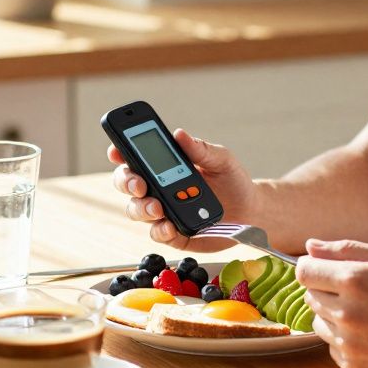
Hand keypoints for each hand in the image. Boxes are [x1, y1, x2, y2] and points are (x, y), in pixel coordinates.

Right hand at [107, 128, 258, 251]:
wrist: (251, 209)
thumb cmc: (233, 179)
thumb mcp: (221, 159)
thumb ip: (201, 148)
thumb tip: (180, 134)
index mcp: (165, 166)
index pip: (134, 157)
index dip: (120, 153)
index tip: (116, 151)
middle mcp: (158, 188)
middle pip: (127, 184)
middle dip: (127, 183)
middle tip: (140, 184)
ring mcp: (163, 212)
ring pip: (137, 210)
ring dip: (142, 208)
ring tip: (158, 208)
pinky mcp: (174, 234)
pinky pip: (158, 233)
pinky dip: (160, 230)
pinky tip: (169, 226)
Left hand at [297, 239, 367, 367]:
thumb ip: (346, 249)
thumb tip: (309, 246)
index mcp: (354, 280)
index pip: (304, 271)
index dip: (315, 268)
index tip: (328, 271)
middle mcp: (347, 314)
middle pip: (310, 296)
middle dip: (328, 291)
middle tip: (363, 293)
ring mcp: (351, 345)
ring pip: (319, 323)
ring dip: (335, 317)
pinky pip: (333, 349)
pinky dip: (346, 341)